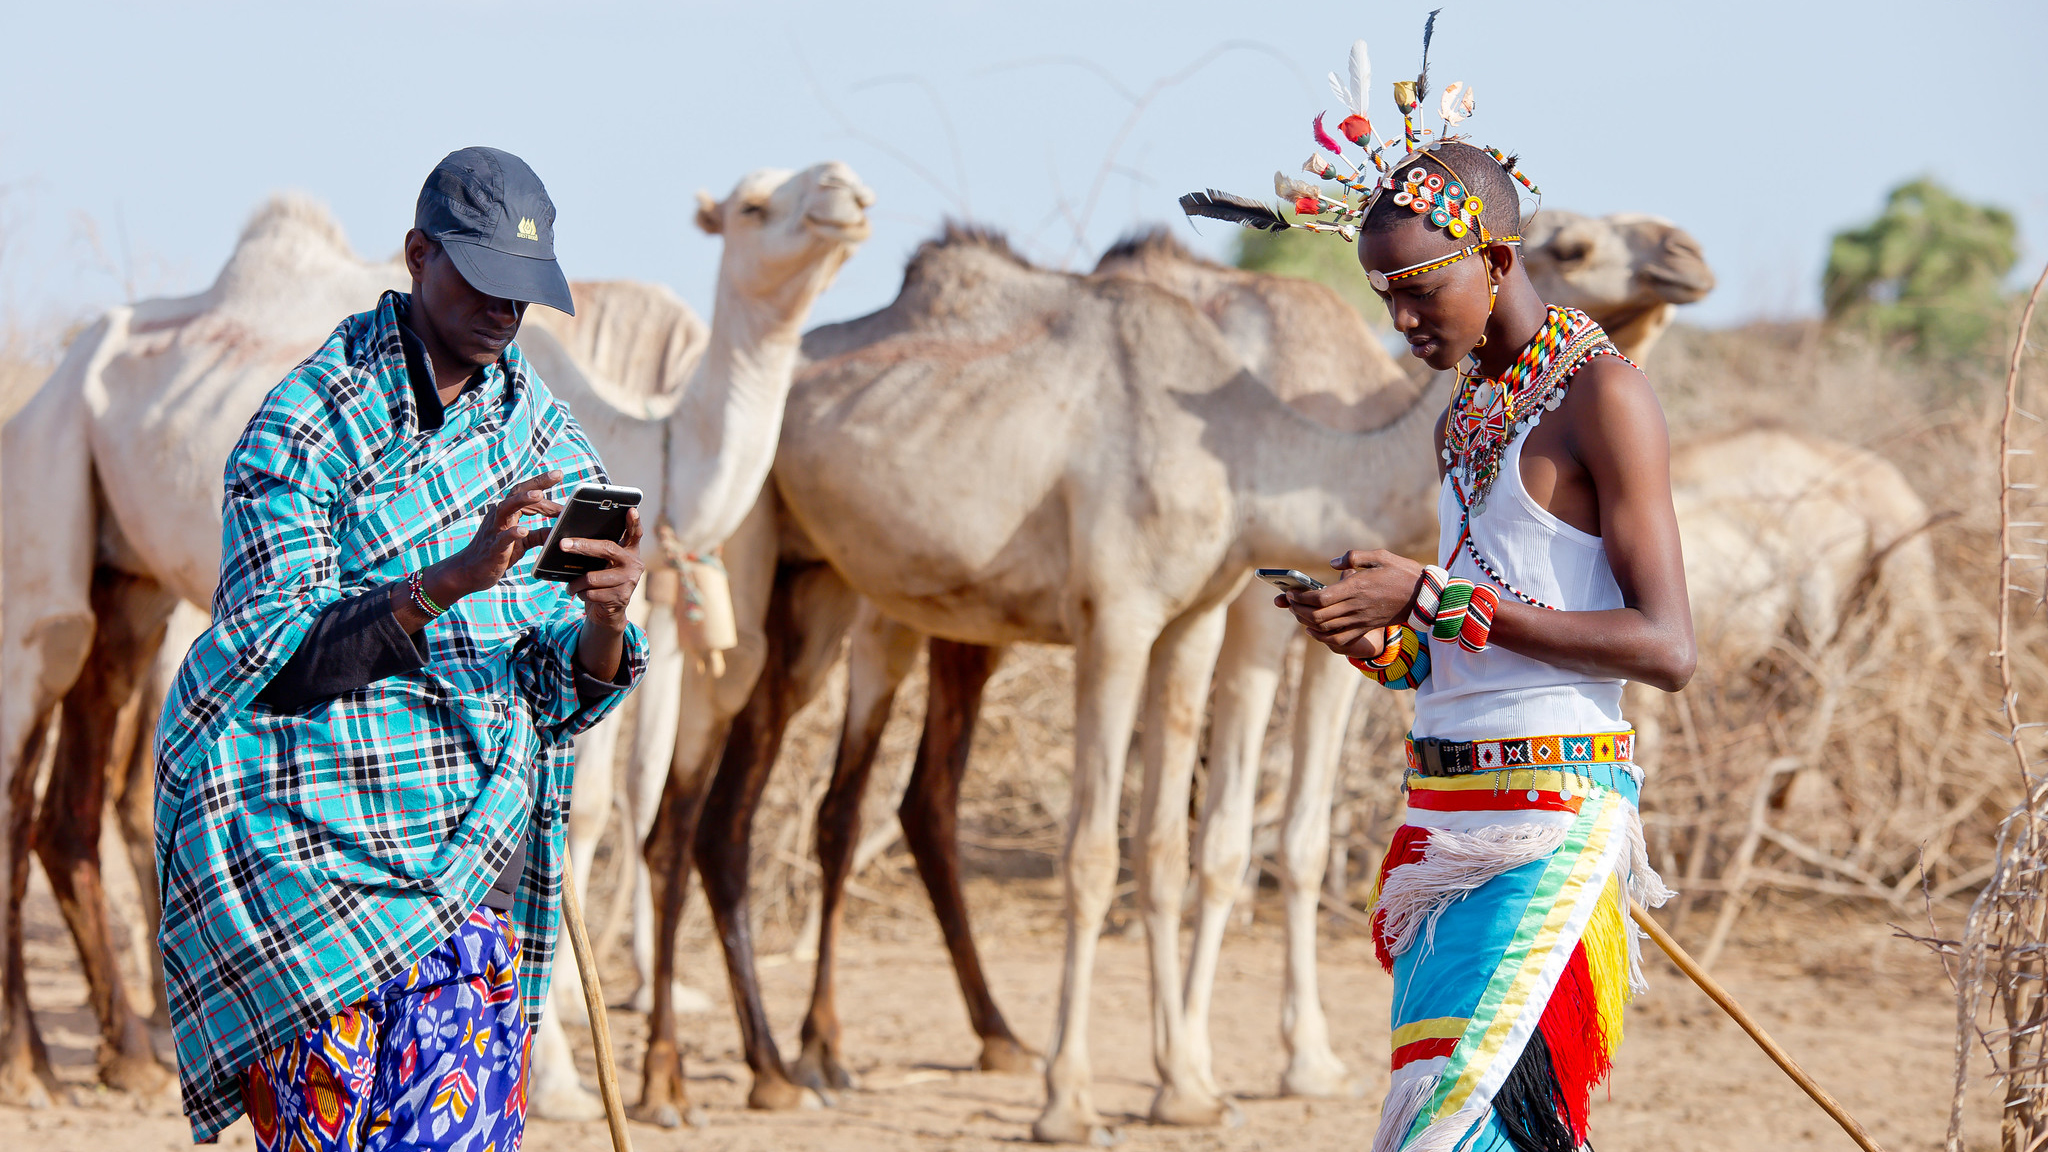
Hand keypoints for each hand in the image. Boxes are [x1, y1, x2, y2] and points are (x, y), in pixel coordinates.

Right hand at [433, 470, 563, 599]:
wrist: (469, 572)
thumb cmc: (498, 554)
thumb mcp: (523, 543)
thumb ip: (539, 534)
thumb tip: (560, 529)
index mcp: (508, 513)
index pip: (526, 494)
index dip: (545, 489)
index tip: (561, 479)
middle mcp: (500, 516)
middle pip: (517, 493)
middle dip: (537, 483)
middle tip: (558, 474)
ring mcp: (494, 531)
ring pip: (506, 508)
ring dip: (522, 500)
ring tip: (539, 495)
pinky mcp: (493, 548)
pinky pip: (502, 538)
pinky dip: (512, 533)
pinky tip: (523, 531)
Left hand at [564, 508, 644, 633]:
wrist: (608, 612)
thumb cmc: (601, 582)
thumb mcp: (603, 564)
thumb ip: (599, 552)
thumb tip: (570, 540)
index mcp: (630, 552)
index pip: (634, 533)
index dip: (634, 522)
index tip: (631, 510)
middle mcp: (634, 564)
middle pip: (607, 549)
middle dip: (583, 546)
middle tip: (563, 544)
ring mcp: (629, 581)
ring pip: (593, 577)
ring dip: (576, 583)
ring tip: (571, 586)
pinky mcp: (621, 597)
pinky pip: (592, 593)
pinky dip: (581, 595)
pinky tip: (582, 595)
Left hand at [1275, 549, 1425, 659]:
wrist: (1425, 597)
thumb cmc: (1403, 573)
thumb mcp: (1380, 556)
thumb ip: (1354, 557)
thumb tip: (1333, 563)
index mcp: (1357, 587)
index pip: (1321, 598)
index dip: (1302, 598)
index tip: (1292, 593)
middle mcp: (1356, 606)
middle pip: (1319, 616)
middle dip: (1299, 610)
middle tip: (1290, 602)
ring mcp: (1361, 620)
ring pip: (1326, 628)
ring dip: (1307, 623)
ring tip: (1298, 613)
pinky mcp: (1366, 627)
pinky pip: (1340, 639)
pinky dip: (1322, 637)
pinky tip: (1313, 630)